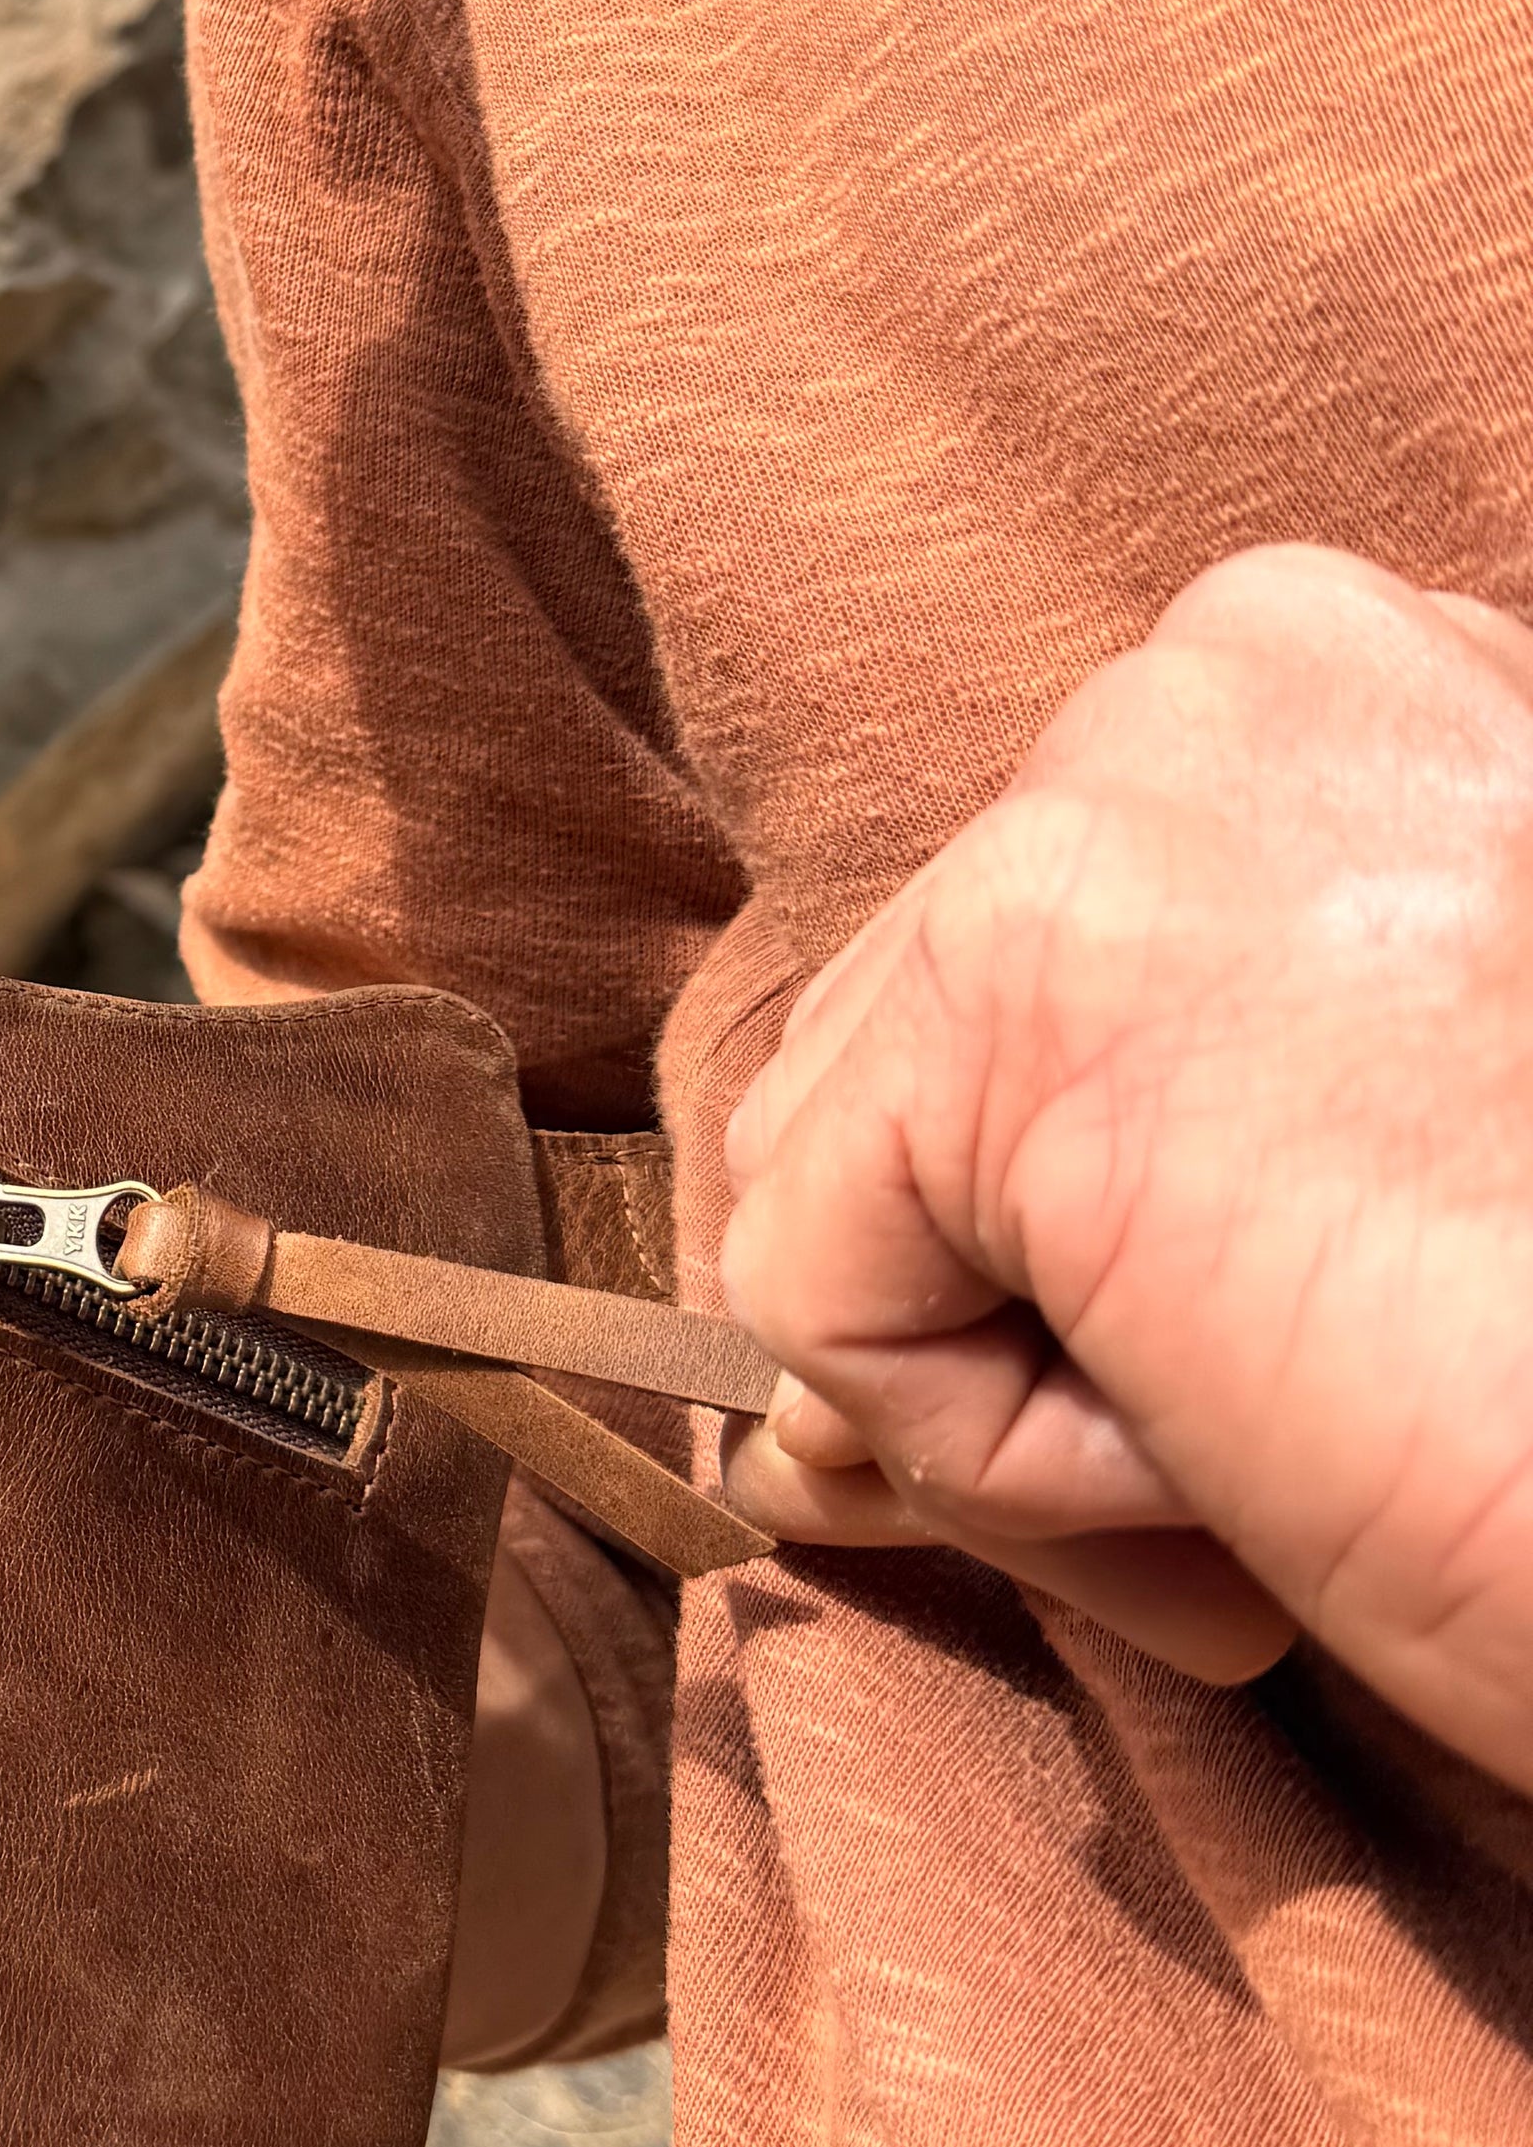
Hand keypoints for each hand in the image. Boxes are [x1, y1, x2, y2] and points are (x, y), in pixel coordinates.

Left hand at [717, 545, 1532, 1794]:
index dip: (1145, 1212)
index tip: (1356, 1312)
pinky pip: (817, 1299)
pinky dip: (1006, 1472)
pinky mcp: (1014, 1006)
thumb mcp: (1356, 1187)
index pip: (1063, 961)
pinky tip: (1257, 1443)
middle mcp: (1238, 673)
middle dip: (1067, 1308)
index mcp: (1360, 680)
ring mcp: (1113, 809)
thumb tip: (787, 1428)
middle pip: (931, 1061)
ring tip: (1323, 1418)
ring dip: (1048, 1408)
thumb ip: (1098, 1186)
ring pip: (858, 1187)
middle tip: (1343, 1403)